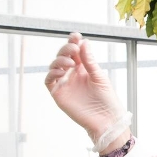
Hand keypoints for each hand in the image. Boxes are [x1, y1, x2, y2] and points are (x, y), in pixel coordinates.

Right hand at [45, 32, 128, 151]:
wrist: (106, 120)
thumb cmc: (107, 100)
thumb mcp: (99, 77)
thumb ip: (89, 61)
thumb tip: (83, 42)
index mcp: (84, 68)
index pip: (75, 52)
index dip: (73, 42)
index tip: (76, 36)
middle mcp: (72, 74)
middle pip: (63, 56)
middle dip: (66, 49)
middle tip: (74, 49)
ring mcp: (64, 84)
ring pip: (54, 66)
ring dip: (59, 60)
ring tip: (70, 63)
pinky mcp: (58, 94)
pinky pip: (49, 81)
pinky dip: (52, 73)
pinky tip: (61, 71)